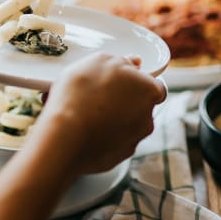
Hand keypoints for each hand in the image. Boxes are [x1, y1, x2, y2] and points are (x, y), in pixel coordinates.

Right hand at [34, 54, 165, 174]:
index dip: (138, 82)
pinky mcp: (118, 158)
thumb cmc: (81, 94)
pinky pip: (112, 143)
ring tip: (82, 113)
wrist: (64, 136)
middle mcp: (147, 118)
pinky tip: (82, 130)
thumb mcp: (100, 61)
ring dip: (110, 119)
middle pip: (139, 106)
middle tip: (96, 95)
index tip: (121, 82)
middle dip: (122, 101)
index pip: (155, 86)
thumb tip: (134, 63)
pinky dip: (101, 137)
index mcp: (149, 91)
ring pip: (125, 126)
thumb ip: (123, 61)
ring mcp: (133, 141)